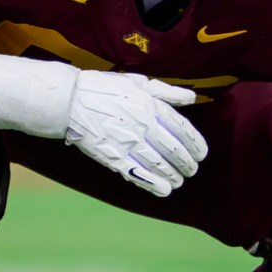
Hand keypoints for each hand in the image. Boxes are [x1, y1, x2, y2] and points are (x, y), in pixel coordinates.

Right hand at [65, 71, 207, 196]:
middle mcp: (142, 125)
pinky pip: (136, 173)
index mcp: (151, 105)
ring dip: (172, 175)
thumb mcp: (138, 82)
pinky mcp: (112, 156)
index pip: (182, 128)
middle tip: (192, 170)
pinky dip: (152, 183)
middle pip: (173, 149)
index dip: (195, 144)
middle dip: (186, 163)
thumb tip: (192, 96)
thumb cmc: (105, 88)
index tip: (202, 154)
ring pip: (158, 164)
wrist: (69, 100)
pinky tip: (163, 190)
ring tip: (179, 181)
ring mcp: (127, 142)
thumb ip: (167, 92)